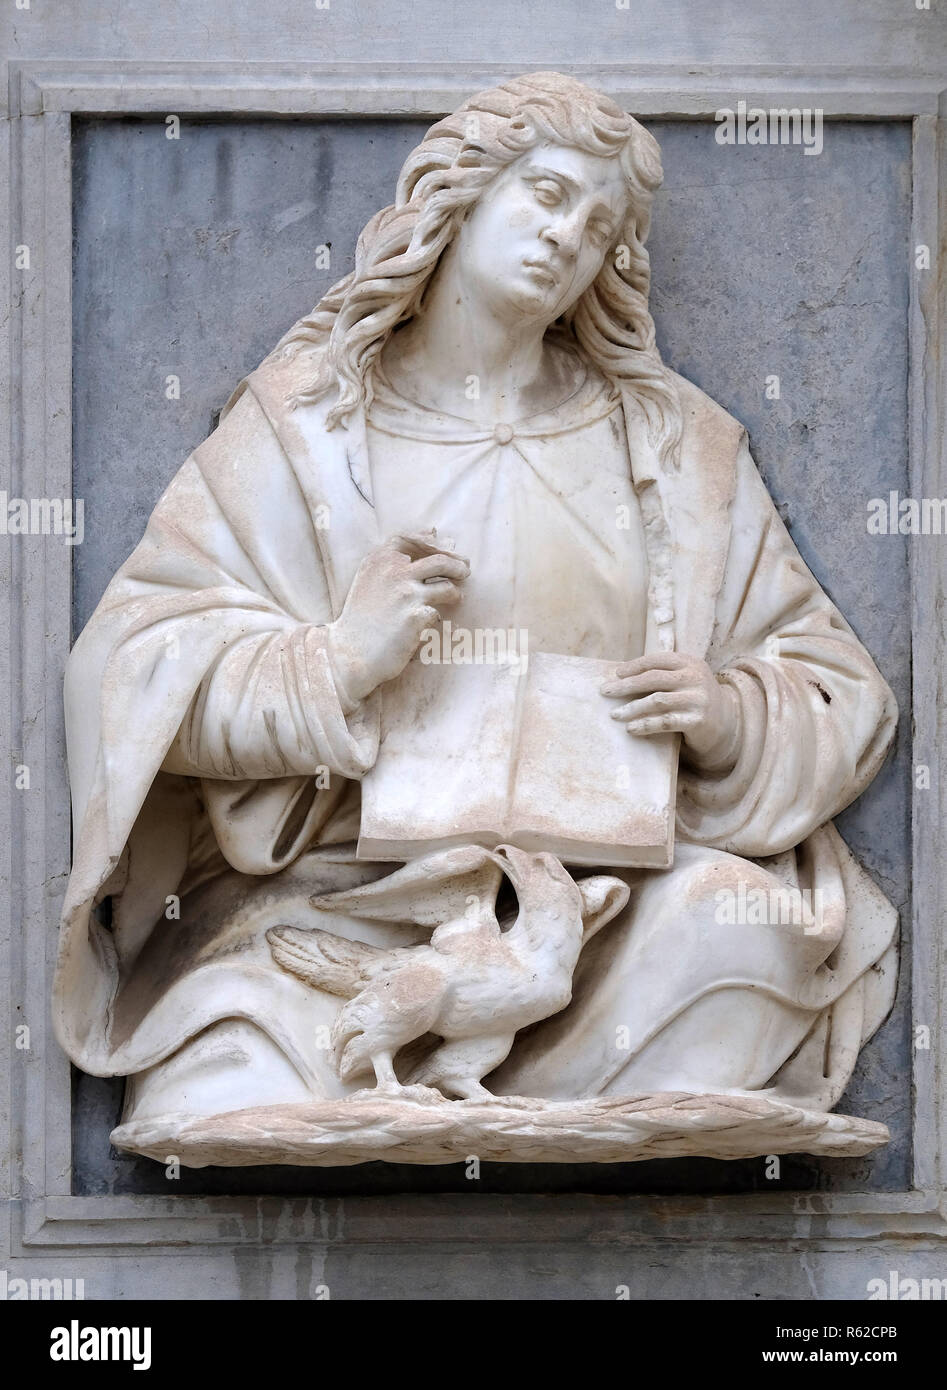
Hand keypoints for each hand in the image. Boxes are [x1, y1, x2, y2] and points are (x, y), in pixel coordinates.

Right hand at [327, 531, 469, 702]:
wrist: (350, 653)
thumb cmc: (361, 618)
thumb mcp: (369, 579)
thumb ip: (394, 558)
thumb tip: (433, 532)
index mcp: (379, 559)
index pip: (413, 539)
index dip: (433, 543)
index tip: (446, 548)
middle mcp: (394, 571)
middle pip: (440, 560)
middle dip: (458, 565)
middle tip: (465, 571)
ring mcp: (406, 593)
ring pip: (447, 586)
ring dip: (455, 593)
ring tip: (455, 598)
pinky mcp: (417, 616)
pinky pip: (440, 614)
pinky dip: (440, 619)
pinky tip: (435, 625)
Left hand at [600, 652, 740, 768]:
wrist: (726, 723)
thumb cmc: (694, 699)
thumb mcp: (684, 680)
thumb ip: (663, 674)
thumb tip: (622, 675)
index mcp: (690, 662)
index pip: (658, 660)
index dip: (635, 666)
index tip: (616, 674)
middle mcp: (695, 677)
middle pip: (653, 678)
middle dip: (626, 685)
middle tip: (605, 692)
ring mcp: (698, 699)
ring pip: (657, 701)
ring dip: (632, 708)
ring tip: (614, 714)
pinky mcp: (698, 720)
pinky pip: (665, 721)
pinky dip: (645, 725)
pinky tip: (631, 728)